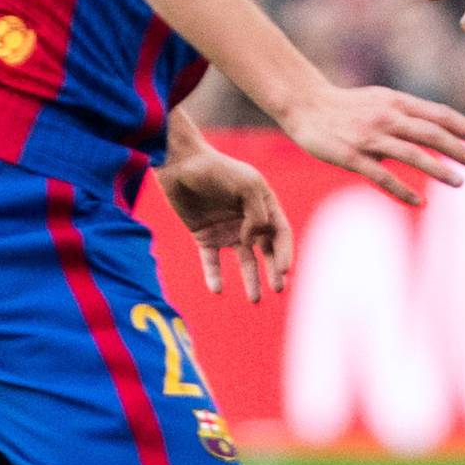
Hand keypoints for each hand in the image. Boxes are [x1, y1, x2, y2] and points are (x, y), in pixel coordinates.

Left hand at [157, 147, 293, 299]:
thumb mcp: (246, 185)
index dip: (285, 252)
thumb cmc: (216, 170)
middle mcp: (248, 219)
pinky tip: (218, 289)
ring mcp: (227, 229)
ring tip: (254, 300)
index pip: (280, 233)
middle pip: (266, 250)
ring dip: (250, 279)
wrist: (179, 164)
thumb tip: (254, 241)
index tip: (284, 271)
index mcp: (263, 204)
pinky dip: (214, 275)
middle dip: (274, 271)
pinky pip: (212, 260)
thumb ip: (257, 214)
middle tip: (278, 289)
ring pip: (243, 260)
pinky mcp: (205, 236)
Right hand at [278, 79, 464, 206]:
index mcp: (397, 103)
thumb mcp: (381, 101)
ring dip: (438, 169)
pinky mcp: (352, 156)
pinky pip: (382, 176)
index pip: (439, 115)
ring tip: (460, 183)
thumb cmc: (347, 106)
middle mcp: (387, 118)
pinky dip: (402, 190)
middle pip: (431, 134)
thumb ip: (407, 115)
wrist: (305, 105)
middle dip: (459, 150)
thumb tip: (436, 132)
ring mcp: (370, 137)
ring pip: (412, 154)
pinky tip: (420, 201)